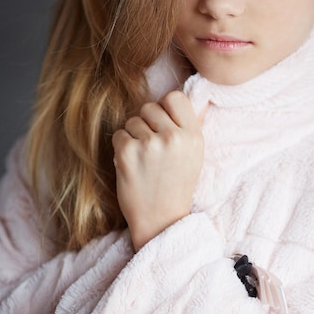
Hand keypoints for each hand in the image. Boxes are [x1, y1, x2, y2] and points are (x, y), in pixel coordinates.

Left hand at [112, 91, 205, 250]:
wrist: (161, 219)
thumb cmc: (177, 184)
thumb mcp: (194, 154)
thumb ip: (188, 125)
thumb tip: (187, 94)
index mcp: (193, 135)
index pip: (174, 97)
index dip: (165, 108)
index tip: (163, 124)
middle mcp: (173, 137)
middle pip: (150, 106)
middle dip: (147, 123)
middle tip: (152, 146)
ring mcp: (149, 144)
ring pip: (132, 120)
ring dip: (133, 136)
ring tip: (144, 158)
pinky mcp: (127, 152)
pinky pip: (119, 134)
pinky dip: (121, 148)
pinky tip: (133, 164)